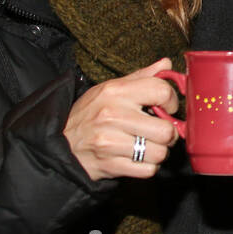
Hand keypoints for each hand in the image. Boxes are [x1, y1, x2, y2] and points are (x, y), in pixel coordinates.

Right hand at [63, 58, 181, 180]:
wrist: (60, 143)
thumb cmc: (90, 114)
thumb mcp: (110, 89)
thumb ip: (141, 77)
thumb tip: (166, 63)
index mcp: (115, 91)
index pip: (161, 91)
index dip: (172, 101)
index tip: (167, 108)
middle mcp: (112, 115)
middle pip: (166, 130)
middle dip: (168, 134)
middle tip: (159, 132)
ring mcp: (109, 142)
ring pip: (159, 153)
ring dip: (158, 152)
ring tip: (146, 145)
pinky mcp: (109, 165)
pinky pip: (147, 170)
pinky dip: (146, 167)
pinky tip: (136, 158)